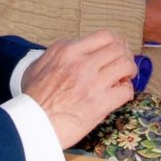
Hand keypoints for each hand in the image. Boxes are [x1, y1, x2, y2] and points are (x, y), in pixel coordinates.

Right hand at [22, 31, 136, 147]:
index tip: (119, 48)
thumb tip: (80, 45)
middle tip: (125, 64)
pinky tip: (120, 95)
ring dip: (129, 72)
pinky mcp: (100, 104)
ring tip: (124, 78)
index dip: (117, 41)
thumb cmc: (35, 98)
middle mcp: (82, 64)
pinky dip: (126, 91)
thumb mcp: (42, 64)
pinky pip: (125, 91)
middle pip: (119, 49)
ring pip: (126, 66)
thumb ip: (61, 50)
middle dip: (126, 55)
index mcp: (68, 52)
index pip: (105, 36)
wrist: (31, 125)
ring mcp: (92, 84)